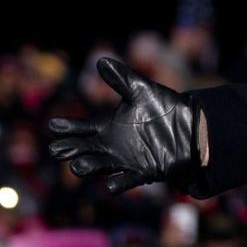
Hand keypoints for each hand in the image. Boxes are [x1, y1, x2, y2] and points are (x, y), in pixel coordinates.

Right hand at [48, 56, 200, 193]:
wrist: (192, 126)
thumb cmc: (165, 107)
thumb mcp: (142, 91)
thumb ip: (122, 79)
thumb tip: (101, 60)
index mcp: (109, 127)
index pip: (81, 129)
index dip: (67, 128)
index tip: (53, 126)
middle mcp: (112, 146)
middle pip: (84, 149)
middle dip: (70, 150)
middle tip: (57, 149)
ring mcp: (125, 160)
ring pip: (99, 167)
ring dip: (89, 167)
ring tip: (78, 166)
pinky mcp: (143, 172)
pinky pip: (127, 180)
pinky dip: (119, 183)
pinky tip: (110, 185)